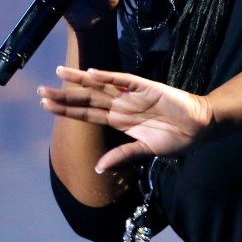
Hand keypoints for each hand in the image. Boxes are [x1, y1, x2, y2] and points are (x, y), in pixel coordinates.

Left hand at [38, 66, 214, 171]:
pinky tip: (93, 73)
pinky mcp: (148, 87)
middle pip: (88, 98)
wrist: (200, 127)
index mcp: (121, 121)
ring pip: (102, 86)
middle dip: (65, 95)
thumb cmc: (177, 138)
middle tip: (41, 90)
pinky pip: (125, 80)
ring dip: (81, 81)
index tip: (46, 105)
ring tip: (60, 73)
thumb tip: (99, 168)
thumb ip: (122, 155)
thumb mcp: (146, 149)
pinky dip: (110, 76)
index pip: (88, 114)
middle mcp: (122, 105)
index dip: (67, 110)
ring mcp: (134, 95)